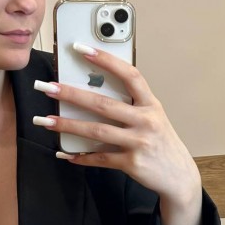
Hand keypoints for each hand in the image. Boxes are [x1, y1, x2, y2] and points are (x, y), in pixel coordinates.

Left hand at [33, 45, 203, 224]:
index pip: (130, 75)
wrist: (179, 176)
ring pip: (97, 131)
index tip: (82, 49)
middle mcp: (146, 121)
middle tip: (48, 87)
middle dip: (72, 94)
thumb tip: (92, 91)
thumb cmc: (159, 141)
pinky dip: (81, 157)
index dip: (107, 60)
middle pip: (104, 104)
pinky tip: (66, 155)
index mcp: (151, 104)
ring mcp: (139, 143)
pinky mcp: (132, 163)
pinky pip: (101, 158)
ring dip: (68, 126)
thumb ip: (131, 105)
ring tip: (45, 120)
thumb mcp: (152, 118)